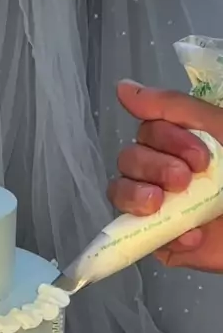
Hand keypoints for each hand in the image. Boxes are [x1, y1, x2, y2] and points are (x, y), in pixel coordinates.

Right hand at [108, 81, 222, 272]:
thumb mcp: (222, 130)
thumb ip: (175, 107)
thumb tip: (123, 89)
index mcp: (181, 144)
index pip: (147, 132)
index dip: (165, 141)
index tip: (201, 158)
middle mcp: (166, 172)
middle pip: (129, 160)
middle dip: (153, 167)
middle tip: (185, 180)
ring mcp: (160, 208)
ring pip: (121, 192)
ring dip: (138, 196)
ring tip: (162, 205)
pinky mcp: (161, 242)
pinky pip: (137, 235)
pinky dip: (162, 234)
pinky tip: (192, 234)